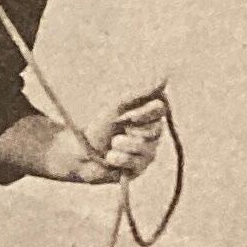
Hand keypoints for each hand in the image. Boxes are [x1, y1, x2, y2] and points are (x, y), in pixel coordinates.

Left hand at [17, 88, 167, 183]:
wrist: (82, 152)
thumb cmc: (99, 128)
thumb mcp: (118, 107)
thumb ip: (141, 94)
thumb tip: (165, 76)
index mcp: (148, 117)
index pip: (160, 109)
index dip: (145, 113)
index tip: (128, 115)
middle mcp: (152, 135)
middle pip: (154, 130)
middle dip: (130, 130)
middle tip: (116, 132)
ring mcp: (147, 153)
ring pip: (144, 148)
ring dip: (121, 145)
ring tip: (110, 146)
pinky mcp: (139, 170)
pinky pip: (135, 163)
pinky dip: (118, 159)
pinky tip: (110, 158)